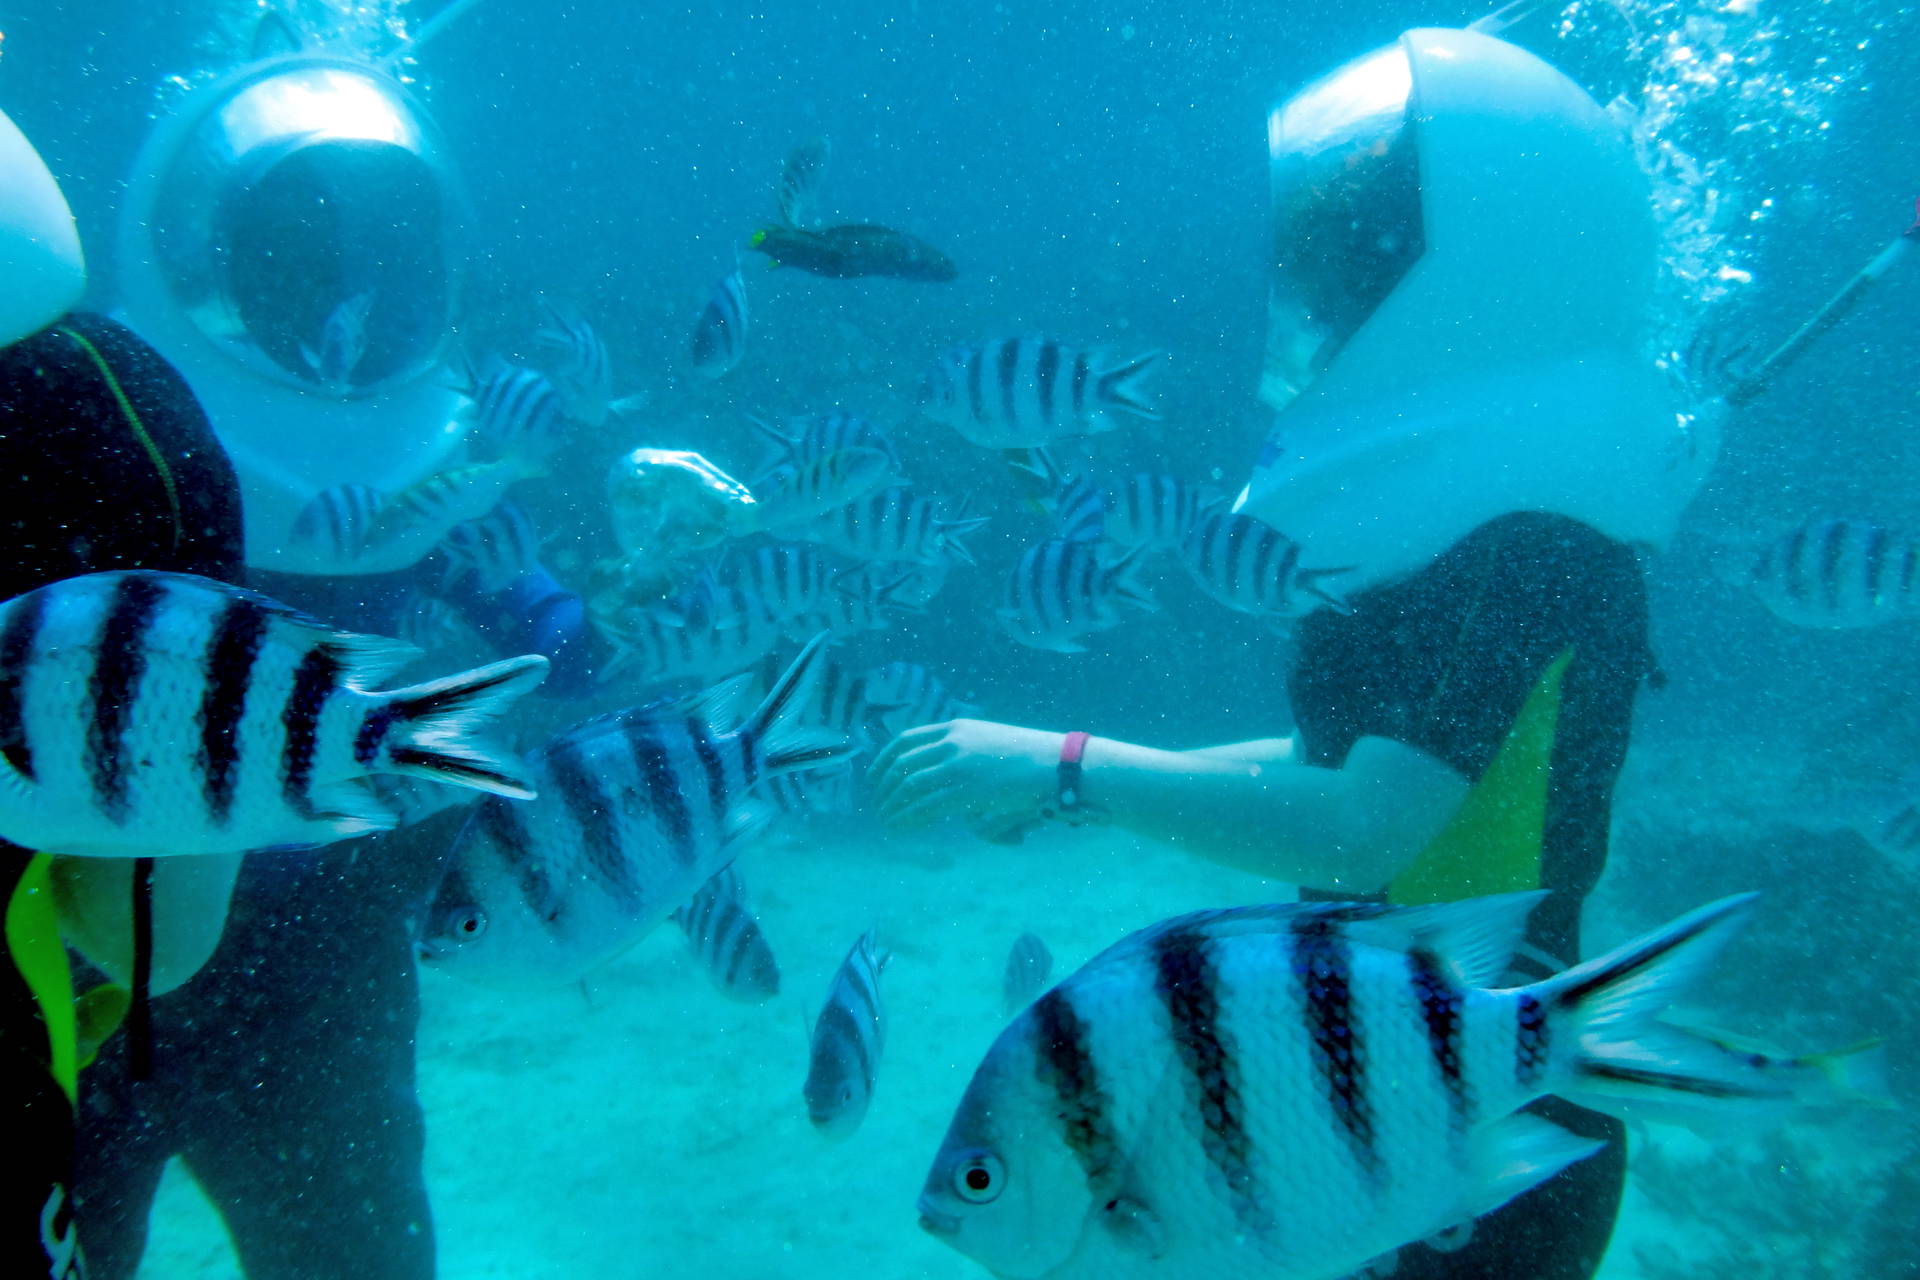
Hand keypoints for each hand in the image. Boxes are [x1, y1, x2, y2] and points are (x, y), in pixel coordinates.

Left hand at [868, 719, 1065, 829]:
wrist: (1054, 765)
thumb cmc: (1026, 757)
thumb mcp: (988, 741)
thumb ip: (961, 751)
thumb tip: (940, 769)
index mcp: (955, 728)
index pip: (905, 740)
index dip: (883, 760)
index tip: (873, 778)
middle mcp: (951, 744)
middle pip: (902, 765)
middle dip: (884, 787)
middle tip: (877, 804)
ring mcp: (958, 767)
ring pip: (909, 787)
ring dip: (892, 806)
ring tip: (886, 819)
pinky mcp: (966, 791)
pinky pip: (926, 807)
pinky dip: (908, 818)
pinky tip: (902, 826)